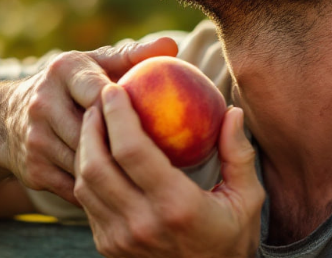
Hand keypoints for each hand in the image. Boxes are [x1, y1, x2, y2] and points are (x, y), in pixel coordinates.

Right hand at [0, 38, 178, 204]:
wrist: (5, 120)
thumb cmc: (71, 86)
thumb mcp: (94, 64)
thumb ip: (132, 56)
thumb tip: (171, 47)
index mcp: (62, 71)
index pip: (97, 89)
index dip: (121, 105)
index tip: (148, 116)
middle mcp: (43, 102)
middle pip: (94, 130)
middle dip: (120, 141)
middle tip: (155, 151)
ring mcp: (36, 138)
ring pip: (87, 161)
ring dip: (113, 167)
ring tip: (139, 170)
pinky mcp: (34, 169)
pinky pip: (77, 186)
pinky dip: (99, 188)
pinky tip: (120, 186)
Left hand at [75, 83, 264, 257]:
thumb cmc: (231, 240)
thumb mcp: (246, 200)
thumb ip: (239, 155)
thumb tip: (233, 112)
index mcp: (176, 206)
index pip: (132, 151)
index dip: (117, 115)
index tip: (114, 88)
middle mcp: (141, 223)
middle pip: (97, 164)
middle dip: (92, 124)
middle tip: (98, 98)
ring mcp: (120, 238)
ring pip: (85, 183)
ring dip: (85, 146)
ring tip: (95, 120)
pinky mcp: (108, 246)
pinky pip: (87, 201)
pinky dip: (87, 171)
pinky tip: (98, 151)